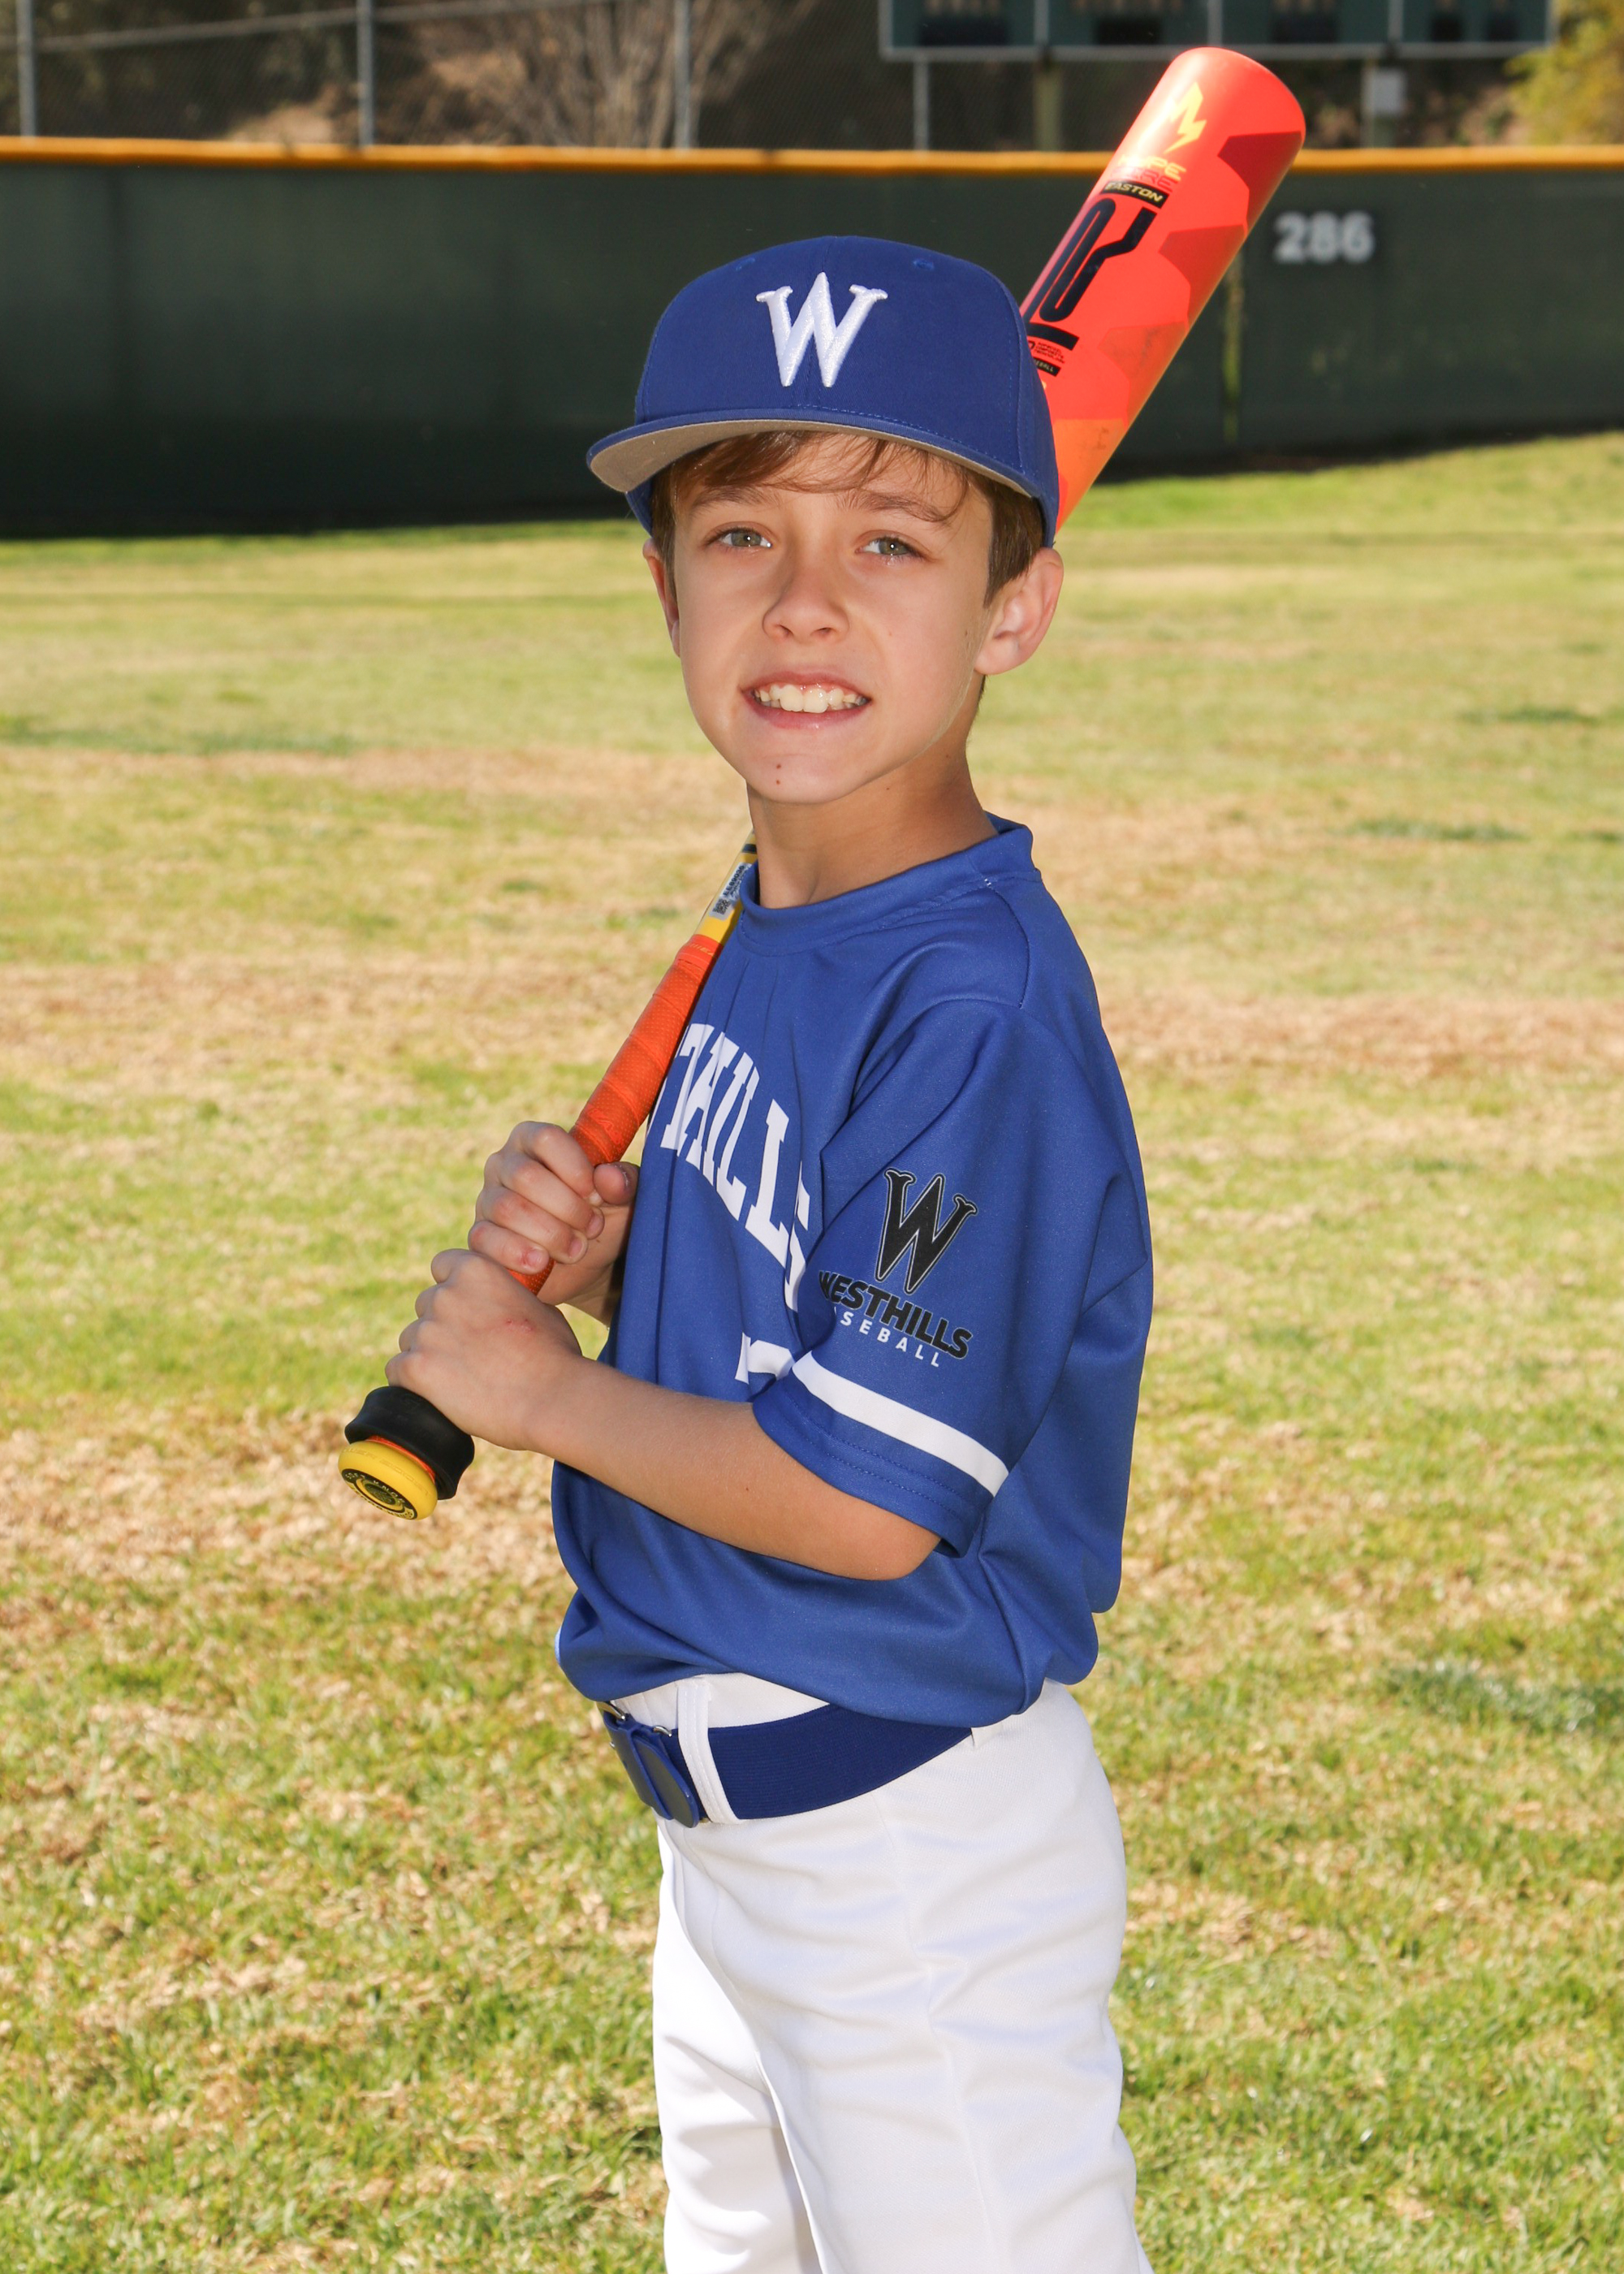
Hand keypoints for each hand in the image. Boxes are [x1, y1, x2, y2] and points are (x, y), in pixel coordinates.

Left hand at [386, 1249, 583, 1450]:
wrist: (551, 1399)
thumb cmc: (555, 1357)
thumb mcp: (540, 1308)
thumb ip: (508, 1298)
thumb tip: (500, 1305)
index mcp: (476, 1270)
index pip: (442, 1265)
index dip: (453, 1288)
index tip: (465, 1309)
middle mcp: (445, 1294)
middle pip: (426, 1305)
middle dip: (442, 1325)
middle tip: (470, 1354)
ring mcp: (427, 1331)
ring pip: (411, 1340)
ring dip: (429, 1355)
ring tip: (463, 1380)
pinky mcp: (414, 1368)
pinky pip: (398, 1371)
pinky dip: (414, 1384)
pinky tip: (441, 1394)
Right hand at [469, 1122, 637, 1322]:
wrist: (588, 1266)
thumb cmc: (602, 1217)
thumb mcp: (624, 1198)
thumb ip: (625, 1181)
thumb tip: (608, 1177)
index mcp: (535, 1141)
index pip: (545, 1138)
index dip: (574, 1168)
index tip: (595, 1194)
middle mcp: (504, 1164)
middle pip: (526, 1176)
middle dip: (568, 1208)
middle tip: (592, 1228)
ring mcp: (488, 1200)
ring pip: (508, 1209)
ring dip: (550, 1234)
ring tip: (576, 1249)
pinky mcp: (480, 1236)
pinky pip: (485, 1238)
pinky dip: (517, 1253)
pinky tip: (541, 1262)